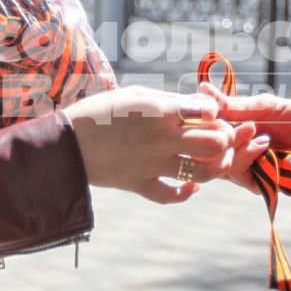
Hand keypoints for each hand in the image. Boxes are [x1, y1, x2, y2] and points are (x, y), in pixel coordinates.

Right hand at [64, 86, 258, 204]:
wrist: (65, 142)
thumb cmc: (100, 111)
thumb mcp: (135, 95)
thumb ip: (170, 100)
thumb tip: (201, 106)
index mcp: (159, 111)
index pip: (209, 112)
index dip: (214, 112)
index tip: (208, 114)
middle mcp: (160, 138)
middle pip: (215, 143)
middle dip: (225, 140)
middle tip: (220, 138)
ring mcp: (151, 164)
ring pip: (203, 172)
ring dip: (216, 167)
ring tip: (214, 161)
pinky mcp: (140, 184)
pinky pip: (172, 195)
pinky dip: (187, 192)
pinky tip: (191, 185)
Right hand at [200, 81, 290, 189]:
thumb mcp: (264, 107)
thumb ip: (234, 104)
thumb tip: (202, 87)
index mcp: (238, 133)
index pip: (208, 131)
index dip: (204, 121)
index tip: (206, 108)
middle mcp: (239, 153)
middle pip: (208, 150)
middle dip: (218, 134)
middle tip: (239, 122)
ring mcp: (249, 170)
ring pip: (220, 163)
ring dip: (234, 144)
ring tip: (254, 131)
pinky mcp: (259, 185)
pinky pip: (239, 175)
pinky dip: (246, 156)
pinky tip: (263, 145)